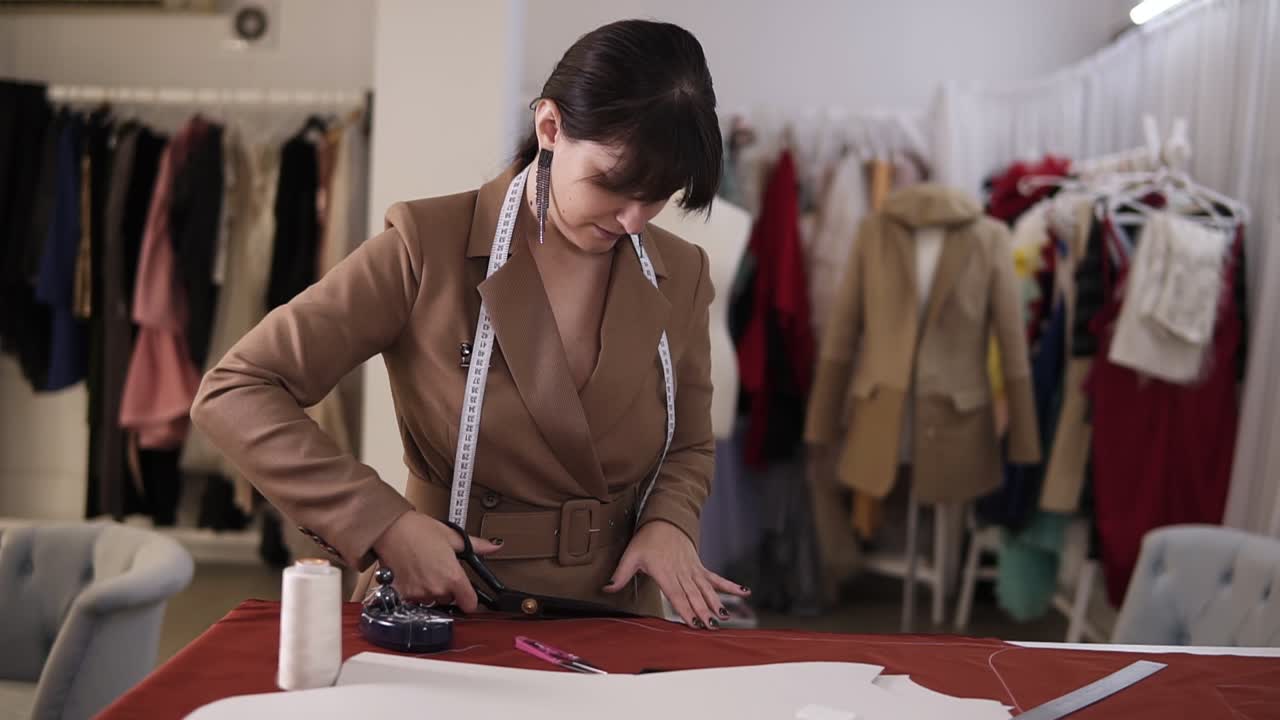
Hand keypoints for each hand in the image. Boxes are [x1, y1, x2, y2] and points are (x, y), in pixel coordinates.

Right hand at [371, 512, 500, 612]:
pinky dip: (415, 590)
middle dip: (448, 589)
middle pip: (450, 600)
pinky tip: (413, 574)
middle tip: (440, 569)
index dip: (470, 599)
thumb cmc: (418, 530)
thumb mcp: (452, 536)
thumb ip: (476, 546)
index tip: (467, 594)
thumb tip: (494, 547)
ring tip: (425, 569)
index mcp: (453, 577)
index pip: (470, 604)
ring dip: (431, 590)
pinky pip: (415, 599)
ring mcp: (419, 594)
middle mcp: (437, 589)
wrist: (390, 529)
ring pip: (432, 600)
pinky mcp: (403, 595)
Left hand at [603, 520, 750, 629]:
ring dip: (716, 603)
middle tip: (711, 626)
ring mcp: (693, 569)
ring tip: (724, 618)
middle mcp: (681, 572)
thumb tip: (606, 589)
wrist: (664, 519)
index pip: (676, 594)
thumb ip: (619, 574)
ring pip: (706, 589)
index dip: (685, 609)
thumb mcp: (630, 555)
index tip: (693, 622)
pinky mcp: (699, 566)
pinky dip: (730, 586)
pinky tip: (744, 593)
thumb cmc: (646, 538)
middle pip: (694, 595)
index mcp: (665, 571)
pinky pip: (716, 578)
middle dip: (703, 611)